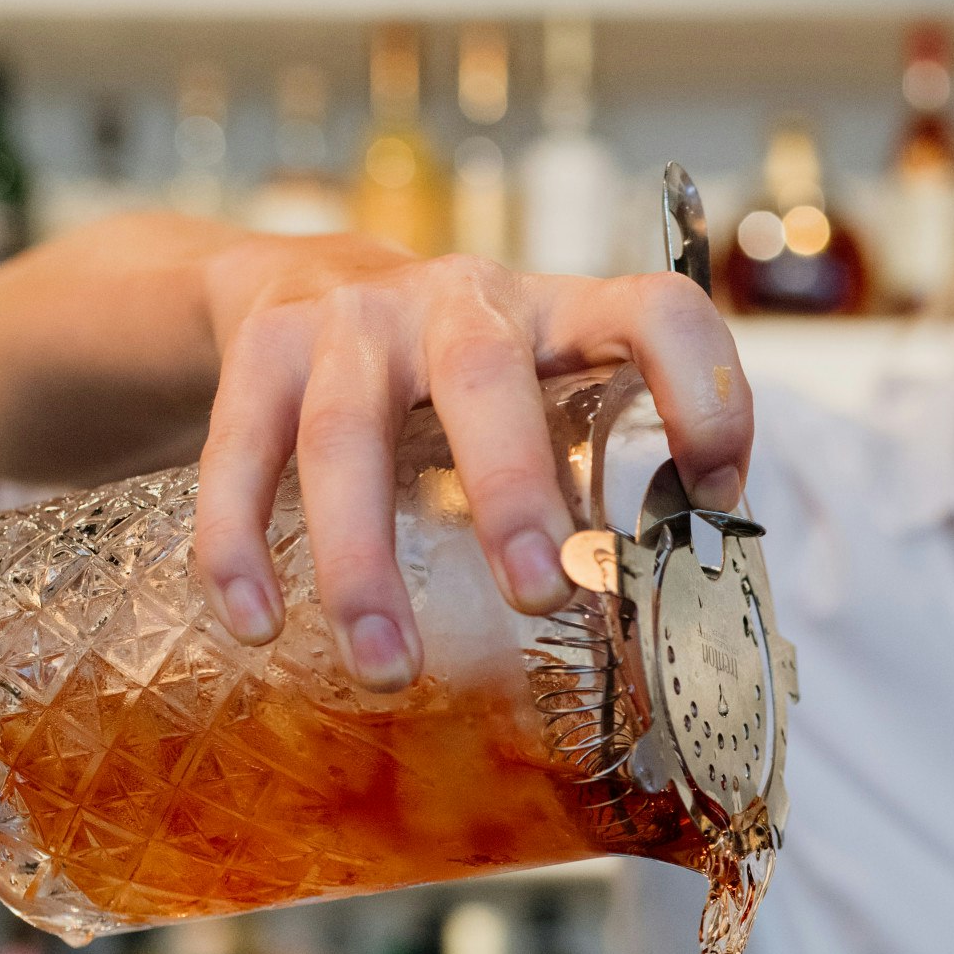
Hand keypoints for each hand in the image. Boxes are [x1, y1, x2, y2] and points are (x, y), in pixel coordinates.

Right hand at [187, 234, 753, 692]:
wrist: (294, 284)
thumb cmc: (453, 377)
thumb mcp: (538, 390)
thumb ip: (601, 470)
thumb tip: (682, 600)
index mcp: (557, 314)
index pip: (655, 312)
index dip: (701, 384)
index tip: (715, 483)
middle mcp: (458, 301)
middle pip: (481, 378)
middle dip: (510, 490)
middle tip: (538, 596)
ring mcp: (351, 322)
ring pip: (344, 433)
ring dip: (361, 559)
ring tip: (386, 668)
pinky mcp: (260, 351)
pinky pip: (241, 450)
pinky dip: (238, 541)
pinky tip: (256, 624)